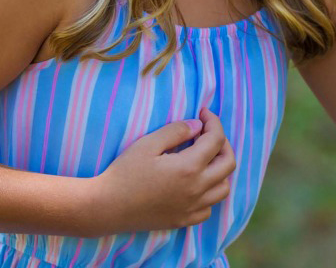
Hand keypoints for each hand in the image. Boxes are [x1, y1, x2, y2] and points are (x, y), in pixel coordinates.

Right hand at [92, 107, 235, 233]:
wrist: (107, 207)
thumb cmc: (124, 172)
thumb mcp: (148, 144)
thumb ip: (176, 131)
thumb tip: (197, 126)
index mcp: (189, 167)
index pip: (216, 139)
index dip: (213, 121)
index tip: (203, 113)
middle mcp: (197, 189)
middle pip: (228, 163)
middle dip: (223, 143)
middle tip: (207, 133)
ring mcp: (192, 208)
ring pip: (223, 188)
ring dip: (220, 170)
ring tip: (204, 159)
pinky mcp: (183, 220)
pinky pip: (209, 207)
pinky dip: (209, 193)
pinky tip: (194, 184)